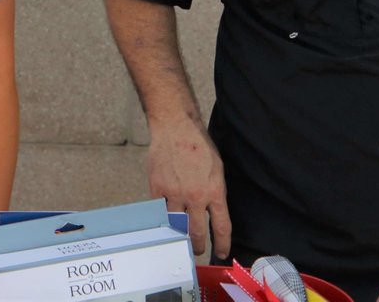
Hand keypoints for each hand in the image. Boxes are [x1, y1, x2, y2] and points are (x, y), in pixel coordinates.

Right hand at [147, 118, 230, 258]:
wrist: (176, 127)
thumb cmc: (198, 145)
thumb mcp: (217, 170)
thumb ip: (215, 192)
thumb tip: (212, 211)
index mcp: (214, 191)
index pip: (221, 227)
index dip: (222, 244)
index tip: (221, 252)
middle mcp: (195, 195)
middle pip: (197, 232)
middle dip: (198, 245)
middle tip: (198, 250)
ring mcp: (174, 192)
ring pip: (176, 225)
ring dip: (180, 235)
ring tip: (181, 239)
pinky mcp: (157, 187)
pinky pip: (159, 210)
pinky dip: (163, 217)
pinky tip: (166, 220)